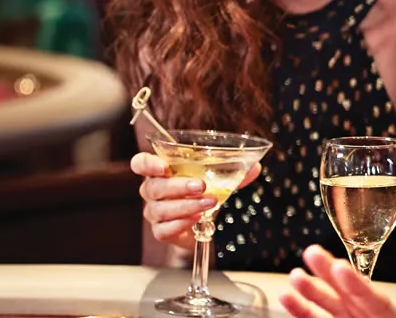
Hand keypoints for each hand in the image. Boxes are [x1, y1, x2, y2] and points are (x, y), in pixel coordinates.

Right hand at [131, 151, 260, 250]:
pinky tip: (198, 219)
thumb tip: (255, 167)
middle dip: (178, 186)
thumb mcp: (218, 180)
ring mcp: (153, 213)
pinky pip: (164, 229)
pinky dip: (182, 224)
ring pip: (160, 209)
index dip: (148, 164)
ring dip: (186, 205)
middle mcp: (151, 191)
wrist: (201, 225)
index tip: (164, 167)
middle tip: (201, 186)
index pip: (140, 163)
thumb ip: (234, 172)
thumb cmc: (202, 194)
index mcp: (159, 172)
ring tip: (209, 203)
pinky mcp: (160, 231)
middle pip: (153, 187)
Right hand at [279, 244, 395, 317]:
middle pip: (350, 295)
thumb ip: (385, 306)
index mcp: (393, 316)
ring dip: (311, 290)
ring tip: (295, 275)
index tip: (339, 267)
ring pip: (331, 305)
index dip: (358, 283)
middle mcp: (371, 316)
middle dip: (329, 274)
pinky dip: (301, 309)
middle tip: (312, 252)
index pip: (377, 300)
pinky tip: (287, 296)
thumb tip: (351, 267)